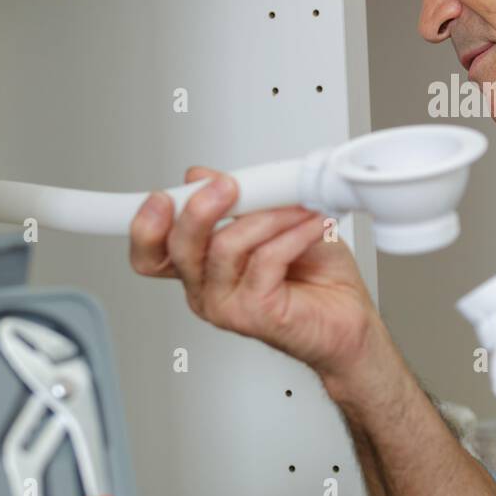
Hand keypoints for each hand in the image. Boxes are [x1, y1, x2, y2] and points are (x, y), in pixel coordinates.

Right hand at [128, 167, 378, 377]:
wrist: (351, 320)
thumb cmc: (317, 276)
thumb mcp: (275, 221)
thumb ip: (237, 201)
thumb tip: (200, 176)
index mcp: (201, 266)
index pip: (152, 251)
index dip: (144, 226)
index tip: (161, 197)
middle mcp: (206, 288)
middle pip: (176, 247)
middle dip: (199, 209)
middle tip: (229, 185)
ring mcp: (227, 305)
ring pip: (225, 247)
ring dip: (268, 216)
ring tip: (299, 207)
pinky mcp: (255, 315)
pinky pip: (265, 260)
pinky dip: (293, 234)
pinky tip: (313, 226)